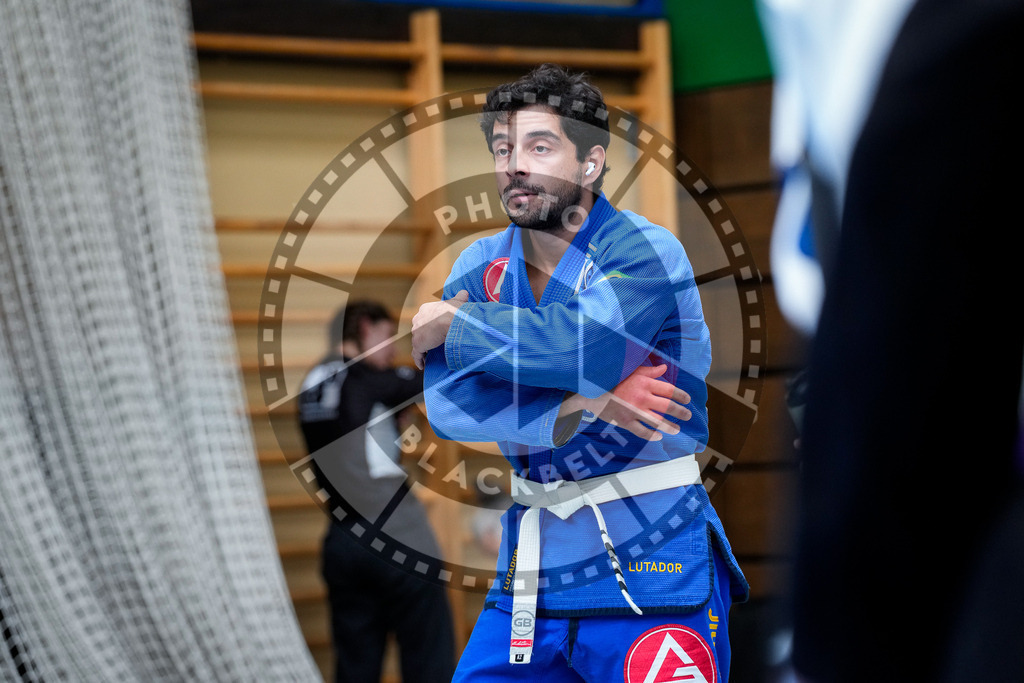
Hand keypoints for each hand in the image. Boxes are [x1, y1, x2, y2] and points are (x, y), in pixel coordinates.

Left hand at [411, 290, 468, 368]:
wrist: (450, 319)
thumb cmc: (454, 310)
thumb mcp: (457, 301)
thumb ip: (459, 297)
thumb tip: (465, 293)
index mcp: (425, 309)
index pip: (424, 318)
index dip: (429, 325)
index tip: (434, 330)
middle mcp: (417, 320)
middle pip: (419, 330)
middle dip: (423, 336)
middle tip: (431, 343)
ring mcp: (416, 333)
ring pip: (417, 342)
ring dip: (421, 349)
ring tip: (427, 355)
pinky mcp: (418, 344)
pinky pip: (416, 354)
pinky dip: (418, 360)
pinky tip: (421, 365)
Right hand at [577, 364, 691, 440]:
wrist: (590, 391)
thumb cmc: (612, 379)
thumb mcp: (631, 371)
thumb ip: (649, 371)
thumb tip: (665, 368)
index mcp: (644, 383)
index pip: (669, 390)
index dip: (681, 395)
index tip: (688, 400)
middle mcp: (641, 397)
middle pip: (667, 406)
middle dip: (681, 412)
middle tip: (688, 415)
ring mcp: (633, 411)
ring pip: (658, 422)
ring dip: (670, 427)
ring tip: (677, 429)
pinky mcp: (625, 422)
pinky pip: (642, 432)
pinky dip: (652, 435)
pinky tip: (659, 436)